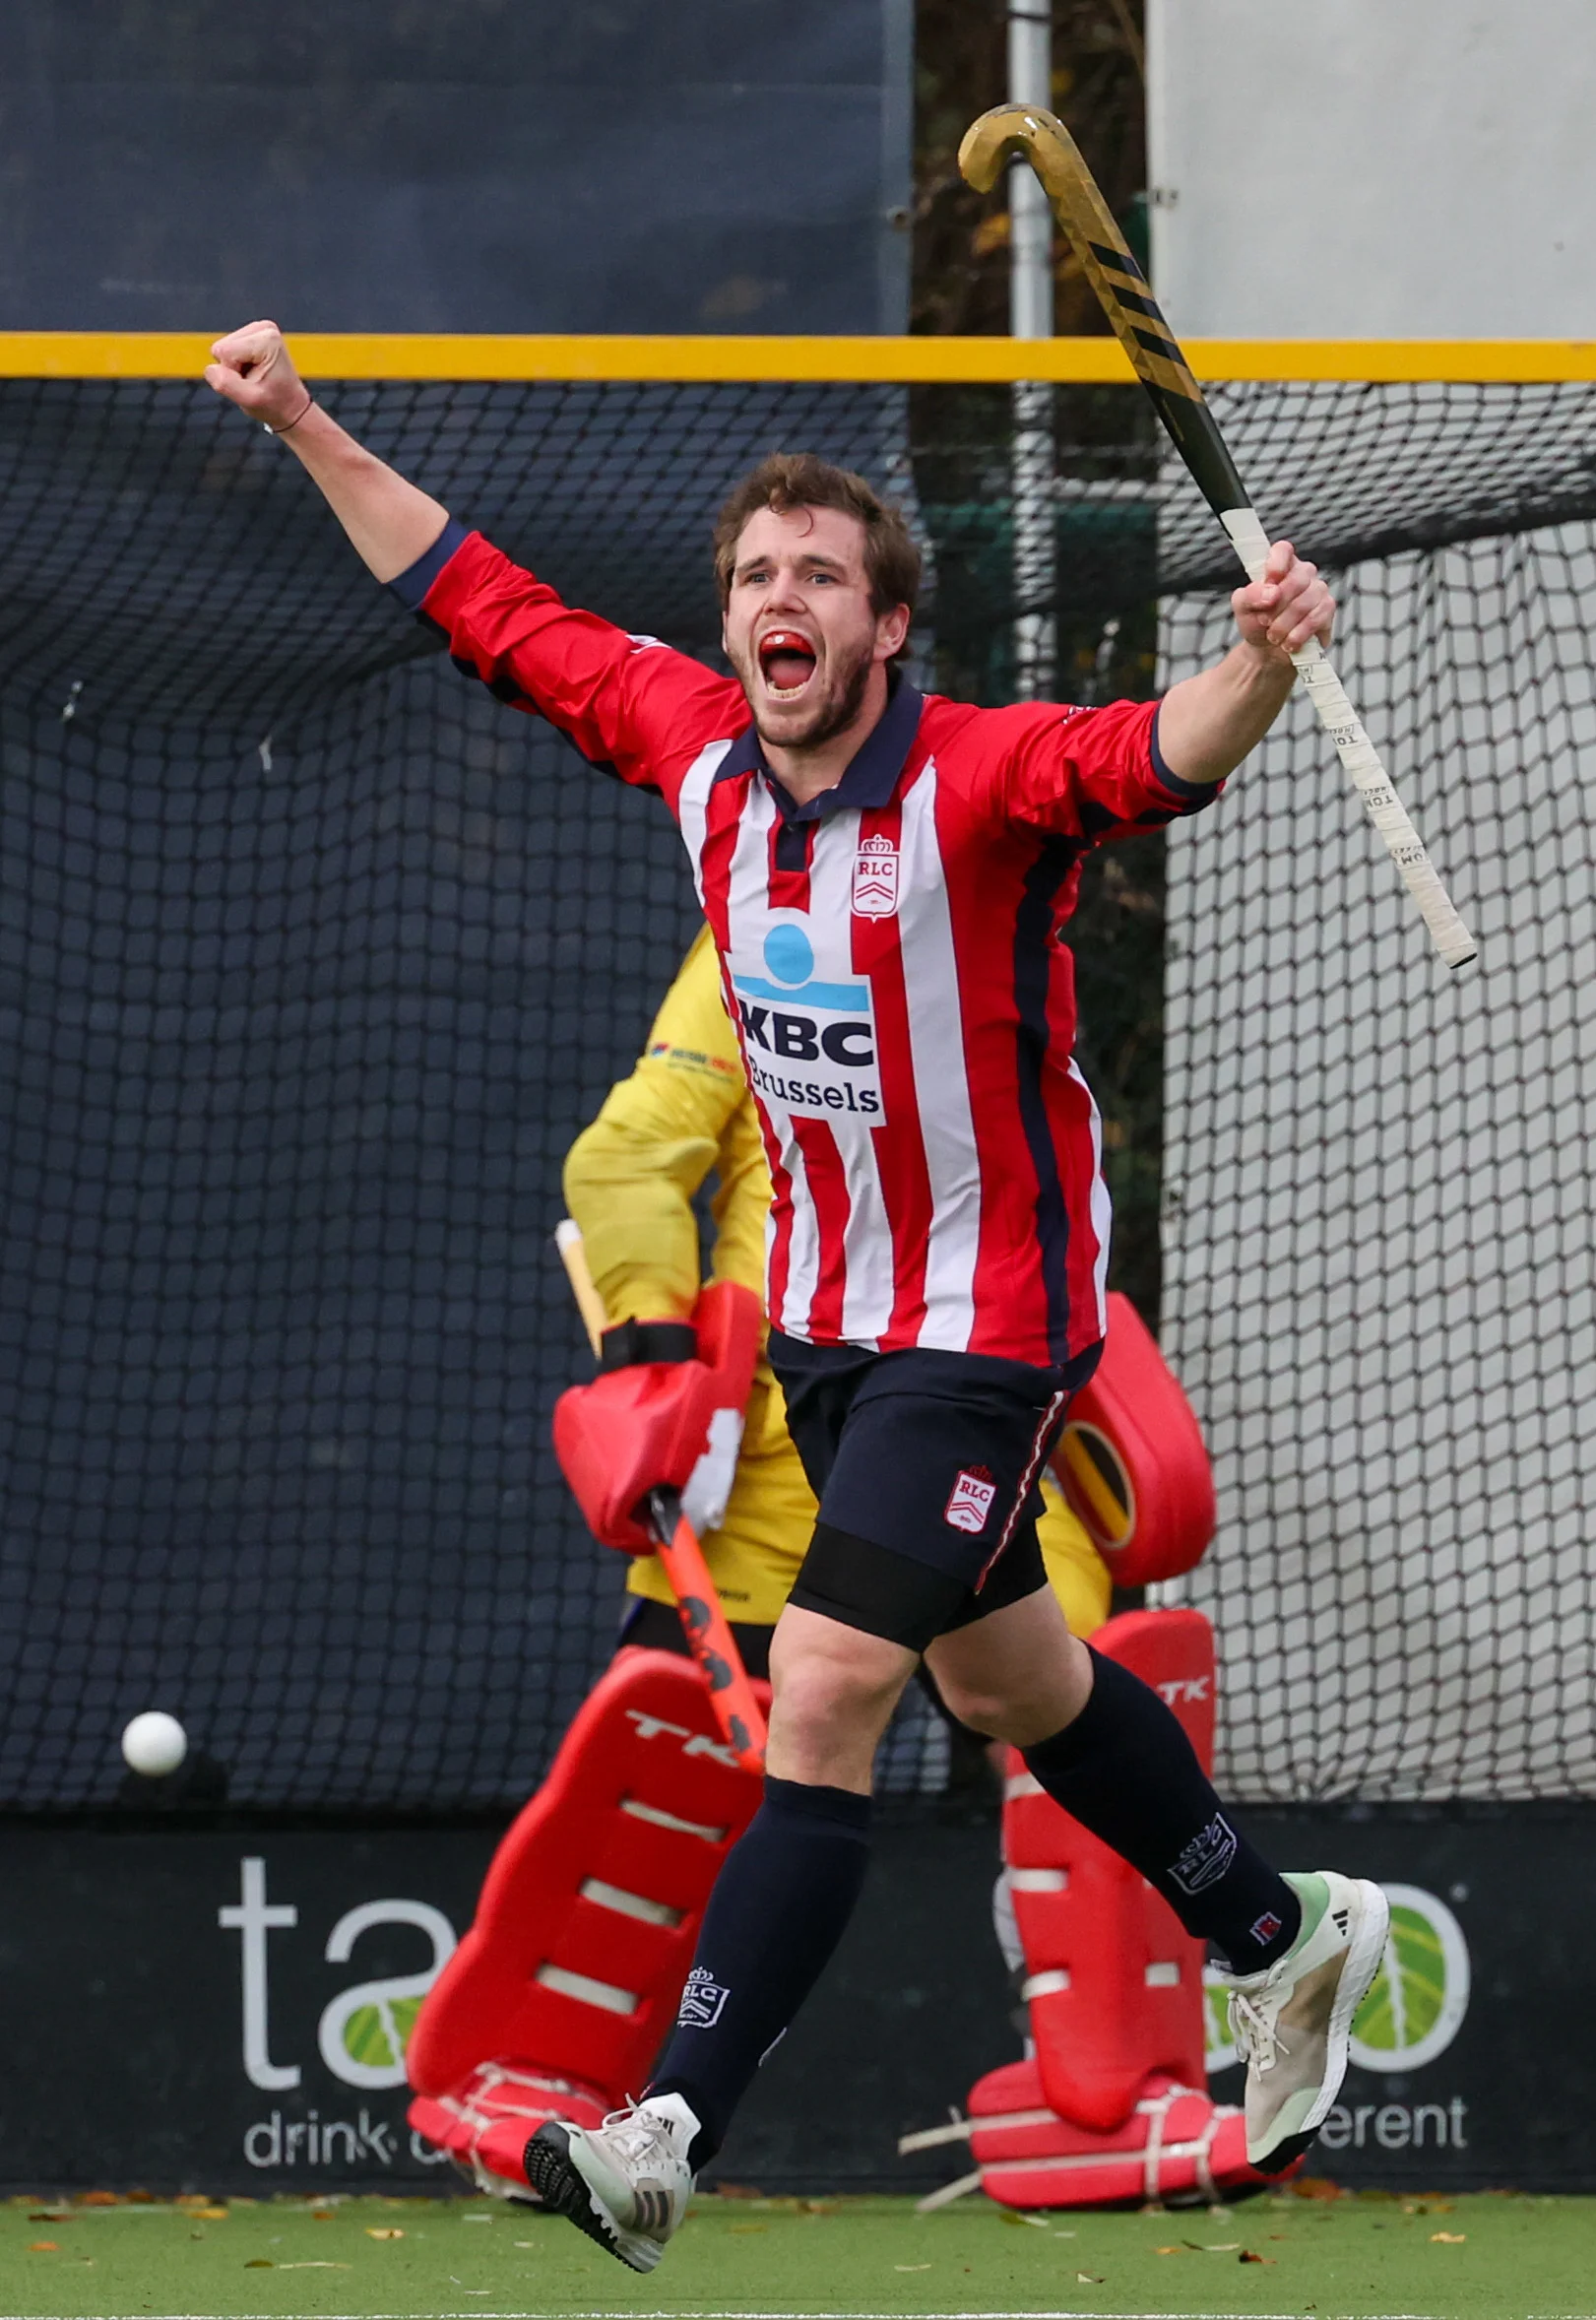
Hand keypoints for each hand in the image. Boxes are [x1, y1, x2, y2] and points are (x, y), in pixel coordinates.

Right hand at [204, 320, 309, 430]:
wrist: (290, 406)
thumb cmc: (274, 404)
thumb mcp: (250, 400)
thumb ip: (227, 384)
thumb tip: (210, 369)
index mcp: (267, 339)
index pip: (224, 352)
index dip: (232, 372)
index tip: (253, 382)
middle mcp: (264, 328)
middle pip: (222, 347)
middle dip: (233, 369)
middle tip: (254, 380)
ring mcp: (258, 329)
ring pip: (222, 348)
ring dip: (235, 367)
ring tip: (256, 376)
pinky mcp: (251, 333)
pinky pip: (226, 349)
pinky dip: (237, 363)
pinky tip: (254, 370)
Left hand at [1230, 539, 1334, 660]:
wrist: (1268, 651)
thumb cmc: (1257, 623)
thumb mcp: (1242, 608)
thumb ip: (1249, 595)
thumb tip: (1271, 592)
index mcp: (1280, 565)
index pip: (1283, 550)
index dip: (1276, 564)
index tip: (1268, 583)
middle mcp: (1302, 573)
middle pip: (1296, 580)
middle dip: (1276, 608)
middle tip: (1264, 621)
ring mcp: (1318, 590)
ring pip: (1304, 603)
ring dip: (1284, 625)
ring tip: (1274, 636)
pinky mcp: (1327, 609)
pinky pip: (1316, 619)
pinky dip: (1298, 635)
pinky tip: (1289, 642)